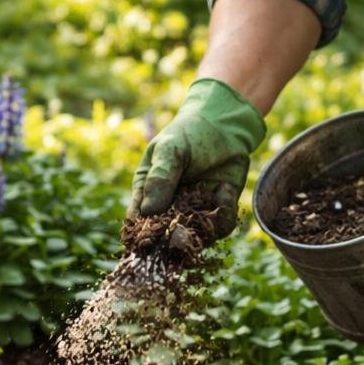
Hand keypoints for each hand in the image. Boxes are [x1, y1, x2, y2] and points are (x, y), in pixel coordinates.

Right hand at [129, 78, 265, 239]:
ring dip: (204, 224)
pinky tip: (224, 188)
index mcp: (147, 193)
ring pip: (195, 238)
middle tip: (188, 216)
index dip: (143, 235)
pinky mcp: (217, 213)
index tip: (153, 236)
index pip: (139, 222)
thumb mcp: (169, 150)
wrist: (225, 126)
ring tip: (212, 192)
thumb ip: (159, 180)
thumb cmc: (188, 134)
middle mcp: (168, 209)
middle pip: (166, 238)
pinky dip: (224, 211)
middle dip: (176, 235)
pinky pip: (220, 227)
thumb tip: (148, 214)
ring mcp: (193, 214)